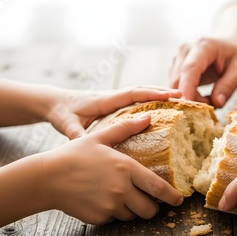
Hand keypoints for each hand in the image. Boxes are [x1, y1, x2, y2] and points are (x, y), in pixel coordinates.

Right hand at [42, 114, 183, 223]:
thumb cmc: (74, 155)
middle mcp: (121, 189)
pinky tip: (102, 199)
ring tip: (119, 195)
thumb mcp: (100, 137)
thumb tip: (147, 117)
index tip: (179, 199)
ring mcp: (109, 206)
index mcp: (126, 168)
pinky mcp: (99, 217)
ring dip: (131, 209)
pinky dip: (113, 212)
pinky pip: (114, 219)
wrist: (46, 177)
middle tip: (148, 200)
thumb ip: (126, 128)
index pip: (157, 187)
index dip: (171, 196)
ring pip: (132, 215)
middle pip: (149, 209)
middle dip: (152, 207)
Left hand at [46, 87, 181, 138]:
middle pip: (141, 90)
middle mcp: (112, 97)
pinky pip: (136, 101)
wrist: (54, 103)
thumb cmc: (61, 111)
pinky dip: (150, 101)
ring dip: (158, 95)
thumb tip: (84, 145)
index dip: (150, 94)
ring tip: (178, 99)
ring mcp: (114, 100)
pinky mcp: (115, 105)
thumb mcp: (66, 124)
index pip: (132, 94)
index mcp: (104, 99)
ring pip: (140, 94)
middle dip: (162, 91)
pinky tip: (162, 109)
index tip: (168, 95)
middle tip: (182, 95)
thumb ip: (76, 134)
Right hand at [169, 37, 236, 107]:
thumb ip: (229, 85)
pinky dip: (189, 95)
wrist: (232, 41)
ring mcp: (178, 58)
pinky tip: (204, 96)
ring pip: (176, 86)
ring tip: (211, 99)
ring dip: (191, 98)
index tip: (189, 106)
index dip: (187, 88)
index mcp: (203, 46)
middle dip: (192, 98)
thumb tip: (216, 103)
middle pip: (178, 80)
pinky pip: (177, 86)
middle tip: (213, 105)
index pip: (190, 69)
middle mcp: (185, 50)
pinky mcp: (175, 67)